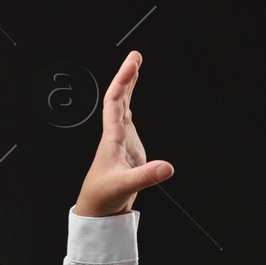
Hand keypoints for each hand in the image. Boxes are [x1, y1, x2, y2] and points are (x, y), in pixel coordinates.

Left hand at [73, 50, 172, 216]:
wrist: (98, 209)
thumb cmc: (103, 196)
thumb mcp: (125, 186)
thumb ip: (146, 176)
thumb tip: (168, 167)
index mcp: (111, 138)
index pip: (115, 102)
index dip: (123, 81)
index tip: (132, 63)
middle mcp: (115, 135)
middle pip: (119, 98)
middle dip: (127, 76)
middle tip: (135, 55)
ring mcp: (121, 141)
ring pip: (123, 107)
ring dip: (128, 86)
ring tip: (134, 66)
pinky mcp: (128, 148)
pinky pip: (128, 119)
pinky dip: (130, 103)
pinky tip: (132, 96)